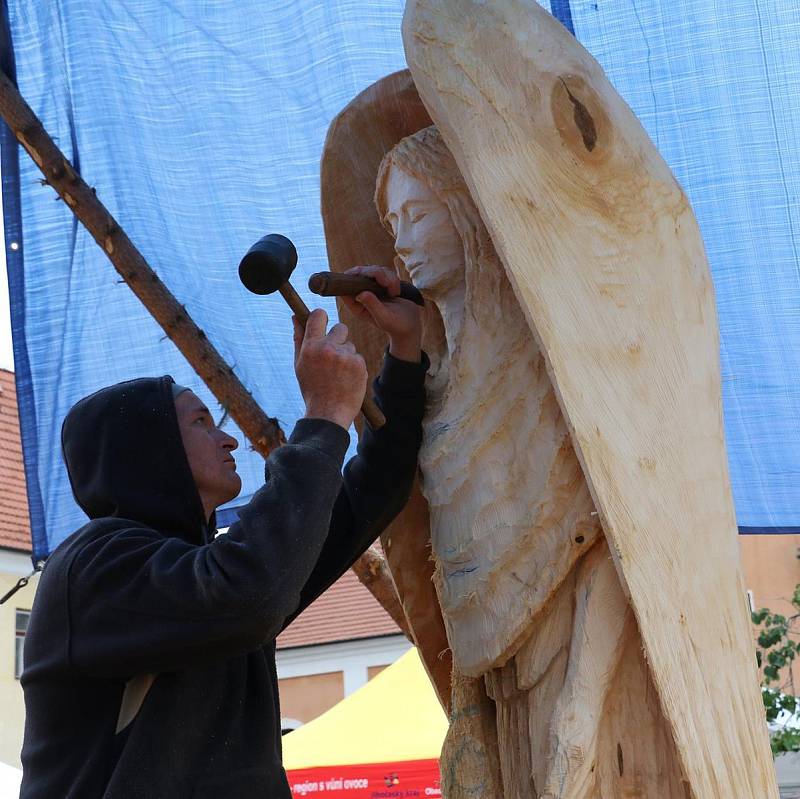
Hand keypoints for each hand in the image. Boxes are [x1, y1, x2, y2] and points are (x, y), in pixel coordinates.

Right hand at [293, 309, 366, 429]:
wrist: (328, 414)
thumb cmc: (312, 389)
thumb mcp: (300, 365)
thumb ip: (299, 339)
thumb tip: (295, 317)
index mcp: (311, 347)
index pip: (319, 315)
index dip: (321, 317)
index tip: (322, 324)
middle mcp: (329, 348)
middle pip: (340, 327)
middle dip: (338, 338)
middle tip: (333, 356)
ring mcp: (346, 356)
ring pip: (350, 345)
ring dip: (346, 355)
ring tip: (338, 374)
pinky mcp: (360, 364)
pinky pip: (358, 357)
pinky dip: (354, 366)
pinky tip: (347, 379)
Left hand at [340, 266, 421, 362]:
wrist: (410, 323)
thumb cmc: (396, 325)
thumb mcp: (384, 318)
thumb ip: (372, 305)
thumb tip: (360, 294)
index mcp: (357, 306)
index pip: (345, 288)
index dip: (351, 277)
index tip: (363, 273)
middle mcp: (362, 295)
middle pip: (360, 273)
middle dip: (376, 274)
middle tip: (388, 284)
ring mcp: (371, 288)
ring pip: (374, 270)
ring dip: (388, 277)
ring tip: (395, 292)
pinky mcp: (381, 283)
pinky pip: (384, 271)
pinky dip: (393, 278)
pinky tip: (396, 291)